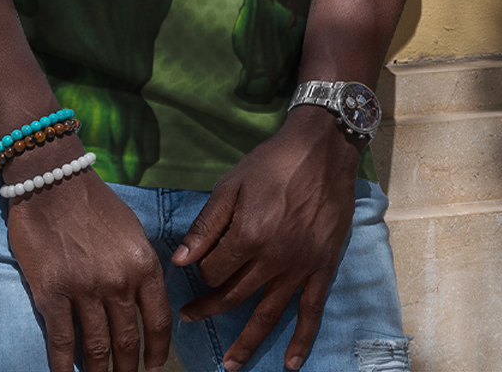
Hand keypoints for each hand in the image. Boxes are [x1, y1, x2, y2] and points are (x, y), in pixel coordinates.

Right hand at [7, 164, 171, 371]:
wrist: (53, 180)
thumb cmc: (93, 203)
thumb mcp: (131, 229)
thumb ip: (141, 265)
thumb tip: (147, 299)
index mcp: (143, 263)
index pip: (158, 321)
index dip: (158, 352)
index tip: (154, 369)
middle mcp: (119, 281)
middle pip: (129, 340)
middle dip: (129, 369)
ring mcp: (85, 289)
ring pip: (97, 348)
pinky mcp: (52, 293)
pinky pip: (61, 342)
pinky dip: (64, 367)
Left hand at [171, 108, 360, 370]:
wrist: (321, 151)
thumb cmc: (271, 164)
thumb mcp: (231, 185)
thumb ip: (206, 226)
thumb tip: (180, 261)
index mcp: (248, 237)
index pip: (213, 271)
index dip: (200, 272)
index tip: (196, 265)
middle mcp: (273, 260)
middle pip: (234, 296)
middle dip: (208, 309)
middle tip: (189, 318)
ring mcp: (299, 268)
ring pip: (268, 314)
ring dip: (247, 342)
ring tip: (230, 366)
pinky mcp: (322, 269)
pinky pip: (311, 312)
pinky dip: (301, 341)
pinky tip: (290, 364)